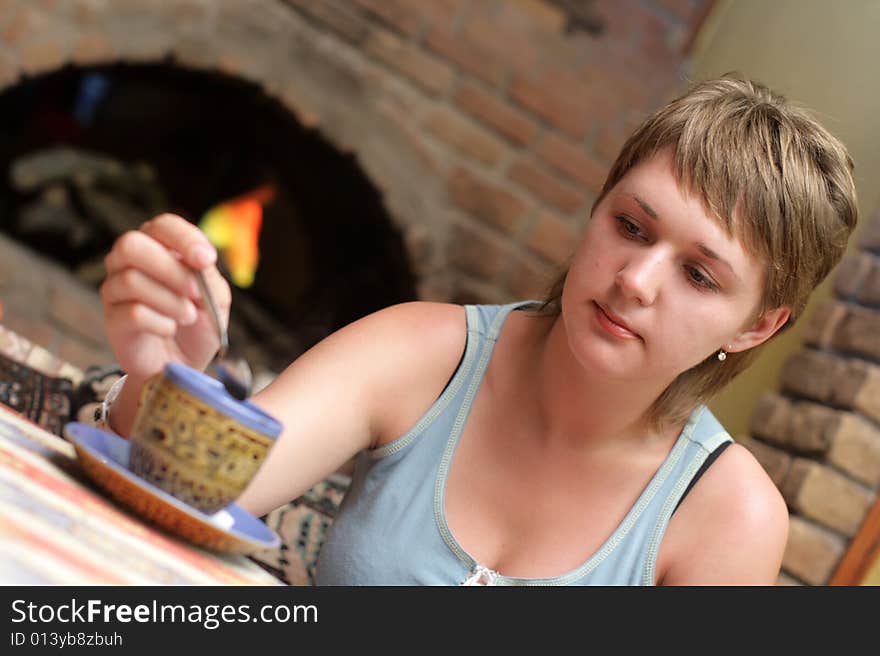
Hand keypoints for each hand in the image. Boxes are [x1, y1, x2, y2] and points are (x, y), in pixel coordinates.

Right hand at [100, 213, 230, 379]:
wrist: (184, 364)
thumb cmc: (199, 324)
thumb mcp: (216, 299)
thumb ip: (209, 278)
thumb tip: (200, 262)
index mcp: (159, 247)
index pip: (163, 226)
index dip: (184, 239)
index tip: (206, 260)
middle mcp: (130, 262)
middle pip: (131, 245)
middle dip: (170, 269)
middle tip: (196, 293)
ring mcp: (116, 289)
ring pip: (131, 280)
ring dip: (170, 301)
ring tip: (189, 316)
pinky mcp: (112, 319)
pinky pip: (132, 312)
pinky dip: (160, 322)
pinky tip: (170, 328)